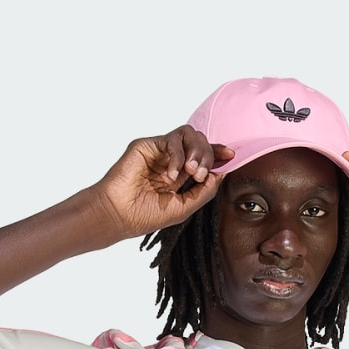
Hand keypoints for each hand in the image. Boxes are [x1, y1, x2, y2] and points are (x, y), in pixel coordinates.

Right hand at [91, 127, 236, 241]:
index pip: (203, 156)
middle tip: (199, 175)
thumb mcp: (183, 208)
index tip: (230, 155)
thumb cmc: (145, 215)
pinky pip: (172, 140)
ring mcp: (160, 151)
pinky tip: (171, 175)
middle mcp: (171, 160)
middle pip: (199, 141)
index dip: (218, 152)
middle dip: (206, 155)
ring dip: (196, 151)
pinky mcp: (148, 145)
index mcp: (180, 176)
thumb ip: (203, 192)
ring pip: (188, 134)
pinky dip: (177, 156)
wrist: (118, 214)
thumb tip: (221, 174)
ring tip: (191, 172)